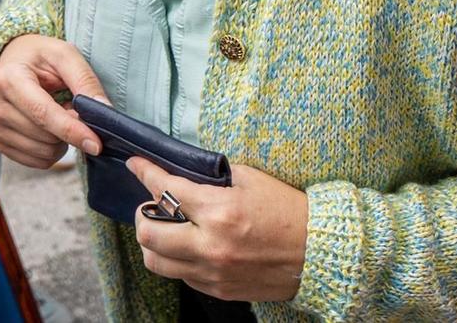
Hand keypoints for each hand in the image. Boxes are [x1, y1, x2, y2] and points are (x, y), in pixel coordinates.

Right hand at [0, 33, 109, 168]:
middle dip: (69, 131)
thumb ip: (85, 80)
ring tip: (58, 116)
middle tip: (73, 110)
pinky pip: (36, 162)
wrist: (12, 60)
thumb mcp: (64, 55)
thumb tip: (104, 111)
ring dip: (61, 142)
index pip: (42, 113)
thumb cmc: (40, 57)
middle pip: (45, 137)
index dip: (71, 130)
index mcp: (8, 79)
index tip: (96, 143)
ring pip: (42, 153)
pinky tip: (48, 130)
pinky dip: (51, 151)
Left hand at [129, 155, 308, 302]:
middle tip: (151, 205)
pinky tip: (190, 246)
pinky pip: (181, 276)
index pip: (165, 190)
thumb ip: (211, 177)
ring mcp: (214, 272)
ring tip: (167, 229)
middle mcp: (211, 245)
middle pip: (148, 234)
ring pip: (156, 262)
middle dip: (142, 214)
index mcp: (219, 211)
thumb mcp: (250, 179)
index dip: (145, 173)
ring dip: (154, 242)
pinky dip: (177, 260)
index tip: (136, 165)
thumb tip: (182, 172)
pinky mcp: (220, 290)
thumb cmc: (288, 210)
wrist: (320, 253)